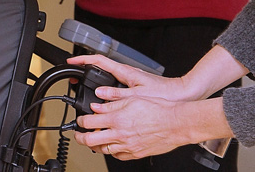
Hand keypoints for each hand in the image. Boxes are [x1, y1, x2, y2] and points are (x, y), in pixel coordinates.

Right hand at [67, 55, 188, 102]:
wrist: (182, 95)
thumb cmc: (165, 93)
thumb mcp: (139, 94)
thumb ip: (118, 94)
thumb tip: (99, 93)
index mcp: (124, 71)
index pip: (98, 60)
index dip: (83, 60)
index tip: (71, 62)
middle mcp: (125, 73)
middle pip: (99, 67)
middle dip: (84, 70)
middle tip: (74, 77)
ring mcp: (129, 79)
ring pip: (106, 76)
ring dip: (93, 79)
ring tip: (83, 87)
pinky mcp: (133, 86)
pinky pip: (113, 85)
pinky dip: (104, 89)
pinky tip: (103, 100)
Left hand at [73, 94, 191, 159]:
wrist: (176, 123)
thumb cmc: (158, 109)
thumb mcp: (132, 98)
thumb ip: (111, 102)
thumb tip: (97, 104)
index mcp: (117, 118)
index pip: (89, 122)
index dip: (81, 121)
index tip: (80, 120)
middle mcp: (120, 134)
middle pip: (91, 140)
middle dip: (81, 138)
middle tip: (78, 135)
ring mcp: (128, 146)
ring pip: (104, 150)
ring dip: (96, 145)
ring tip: (93, 140)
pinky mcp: (136, 153)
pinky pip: (119, 156)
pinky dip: (112, 152)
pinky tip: (112, 146)